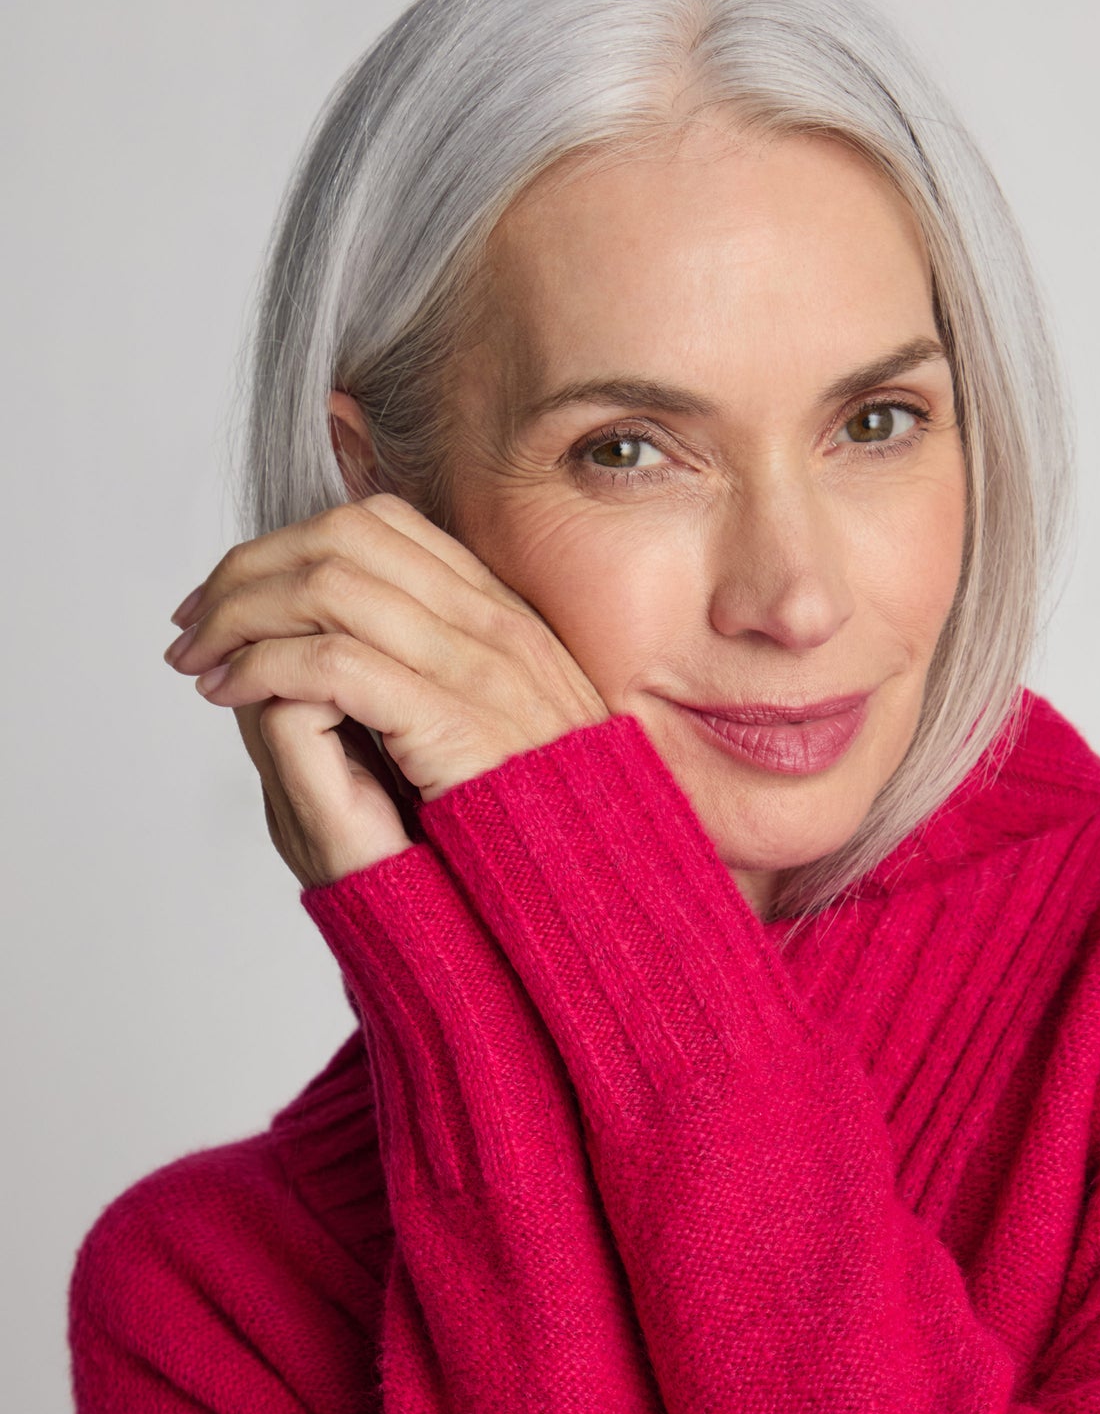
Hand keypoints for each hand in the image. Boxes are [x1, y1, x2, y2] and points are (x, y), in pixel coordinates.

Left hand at [164, 494, 611, 888]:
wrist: (590, 888)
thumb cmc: (530, 823)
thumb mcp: (491, 720)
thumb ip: (438, 667)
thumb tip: (355, 632)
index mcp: (502, 615)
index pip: (380, 525)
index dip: (290, 545)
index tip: (236, 596)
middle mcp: (493, 624)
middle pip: (342, 538)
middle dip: (249, 571)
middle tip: (195, 624)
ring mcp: (478, 667)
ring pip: (326, 584)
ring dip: (242, 615)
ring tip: (201, 660)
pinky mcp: (451, 720)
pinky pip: (330, 661)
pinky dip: (262, 667)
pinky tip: (231, 694)